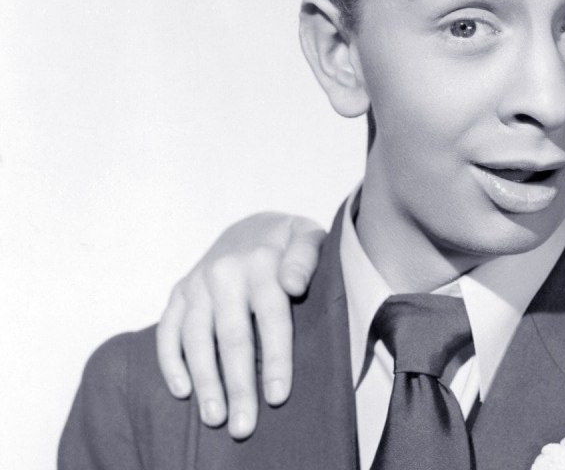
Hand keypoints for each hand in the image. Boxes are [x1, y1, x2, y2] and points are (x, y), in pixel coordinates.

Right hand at [155, 212, 325, 437]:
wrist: (254, 226)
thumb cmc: (290, 242)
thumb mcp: (309, 236)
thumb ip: (307, 257)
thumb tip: (294, 285)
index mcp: (262, 262)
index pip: (271, 318)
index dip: (274, 359)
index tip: (276, 397)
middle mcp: (225, 273)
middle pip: (231, 337)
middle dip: (237, 385)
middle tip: (243, 426)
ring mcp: (197, 284)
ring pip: (196, 340)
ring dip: (204, 382)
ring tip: (214, 419)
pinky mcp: (179, 292)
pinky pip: (168, 331)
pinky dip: (170, 362)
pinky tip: (182, 393)